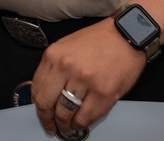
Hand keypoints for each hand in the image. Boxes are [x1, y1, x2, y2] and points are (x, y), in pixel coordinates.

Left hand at [30, 19, 144, 137]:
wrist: (126, 34)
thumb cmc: (98, 40)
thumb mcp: (66, 45)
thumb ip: (54, 67)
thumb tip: (47, 92)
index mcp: (54, 55)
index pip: (37, 89)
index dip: (37, 107)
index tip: (41, 114)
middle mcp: (66, 68)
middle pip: (47, 104)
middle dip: (47, 120)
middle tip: (51, 127)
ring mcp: (85, 82)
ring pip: (66, 114)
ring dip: (64, 126)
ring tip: (66, 128)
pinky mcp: (104, 94)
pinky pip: (86, 117)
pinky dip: (81, 125)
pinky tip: (79, 125)